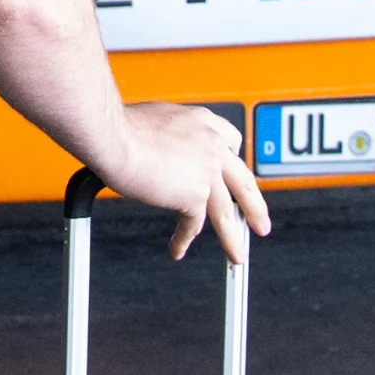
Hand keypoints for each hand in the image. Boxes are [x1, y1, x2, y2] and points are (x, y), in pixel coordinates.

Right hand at [91, 101, 270, 261]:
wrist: (114, 136)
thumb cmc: (122, 125)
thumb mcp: (156, 120)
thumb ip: (168, 135)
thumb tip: (157, 146)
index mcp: (204, 122)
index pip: (232, 143)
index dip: (231, 162)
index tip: (230, 175)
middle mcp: (212, 145)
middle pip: (244, 181)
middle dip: (254, 206)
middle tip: (260, 222)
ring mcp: (207, 171)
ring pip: (227, 211)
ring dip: (233, 237)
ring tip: (237, 254)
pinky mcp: (195, 194)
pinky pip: (193, 224)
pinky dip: (184, 239)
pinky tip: (178, 247)